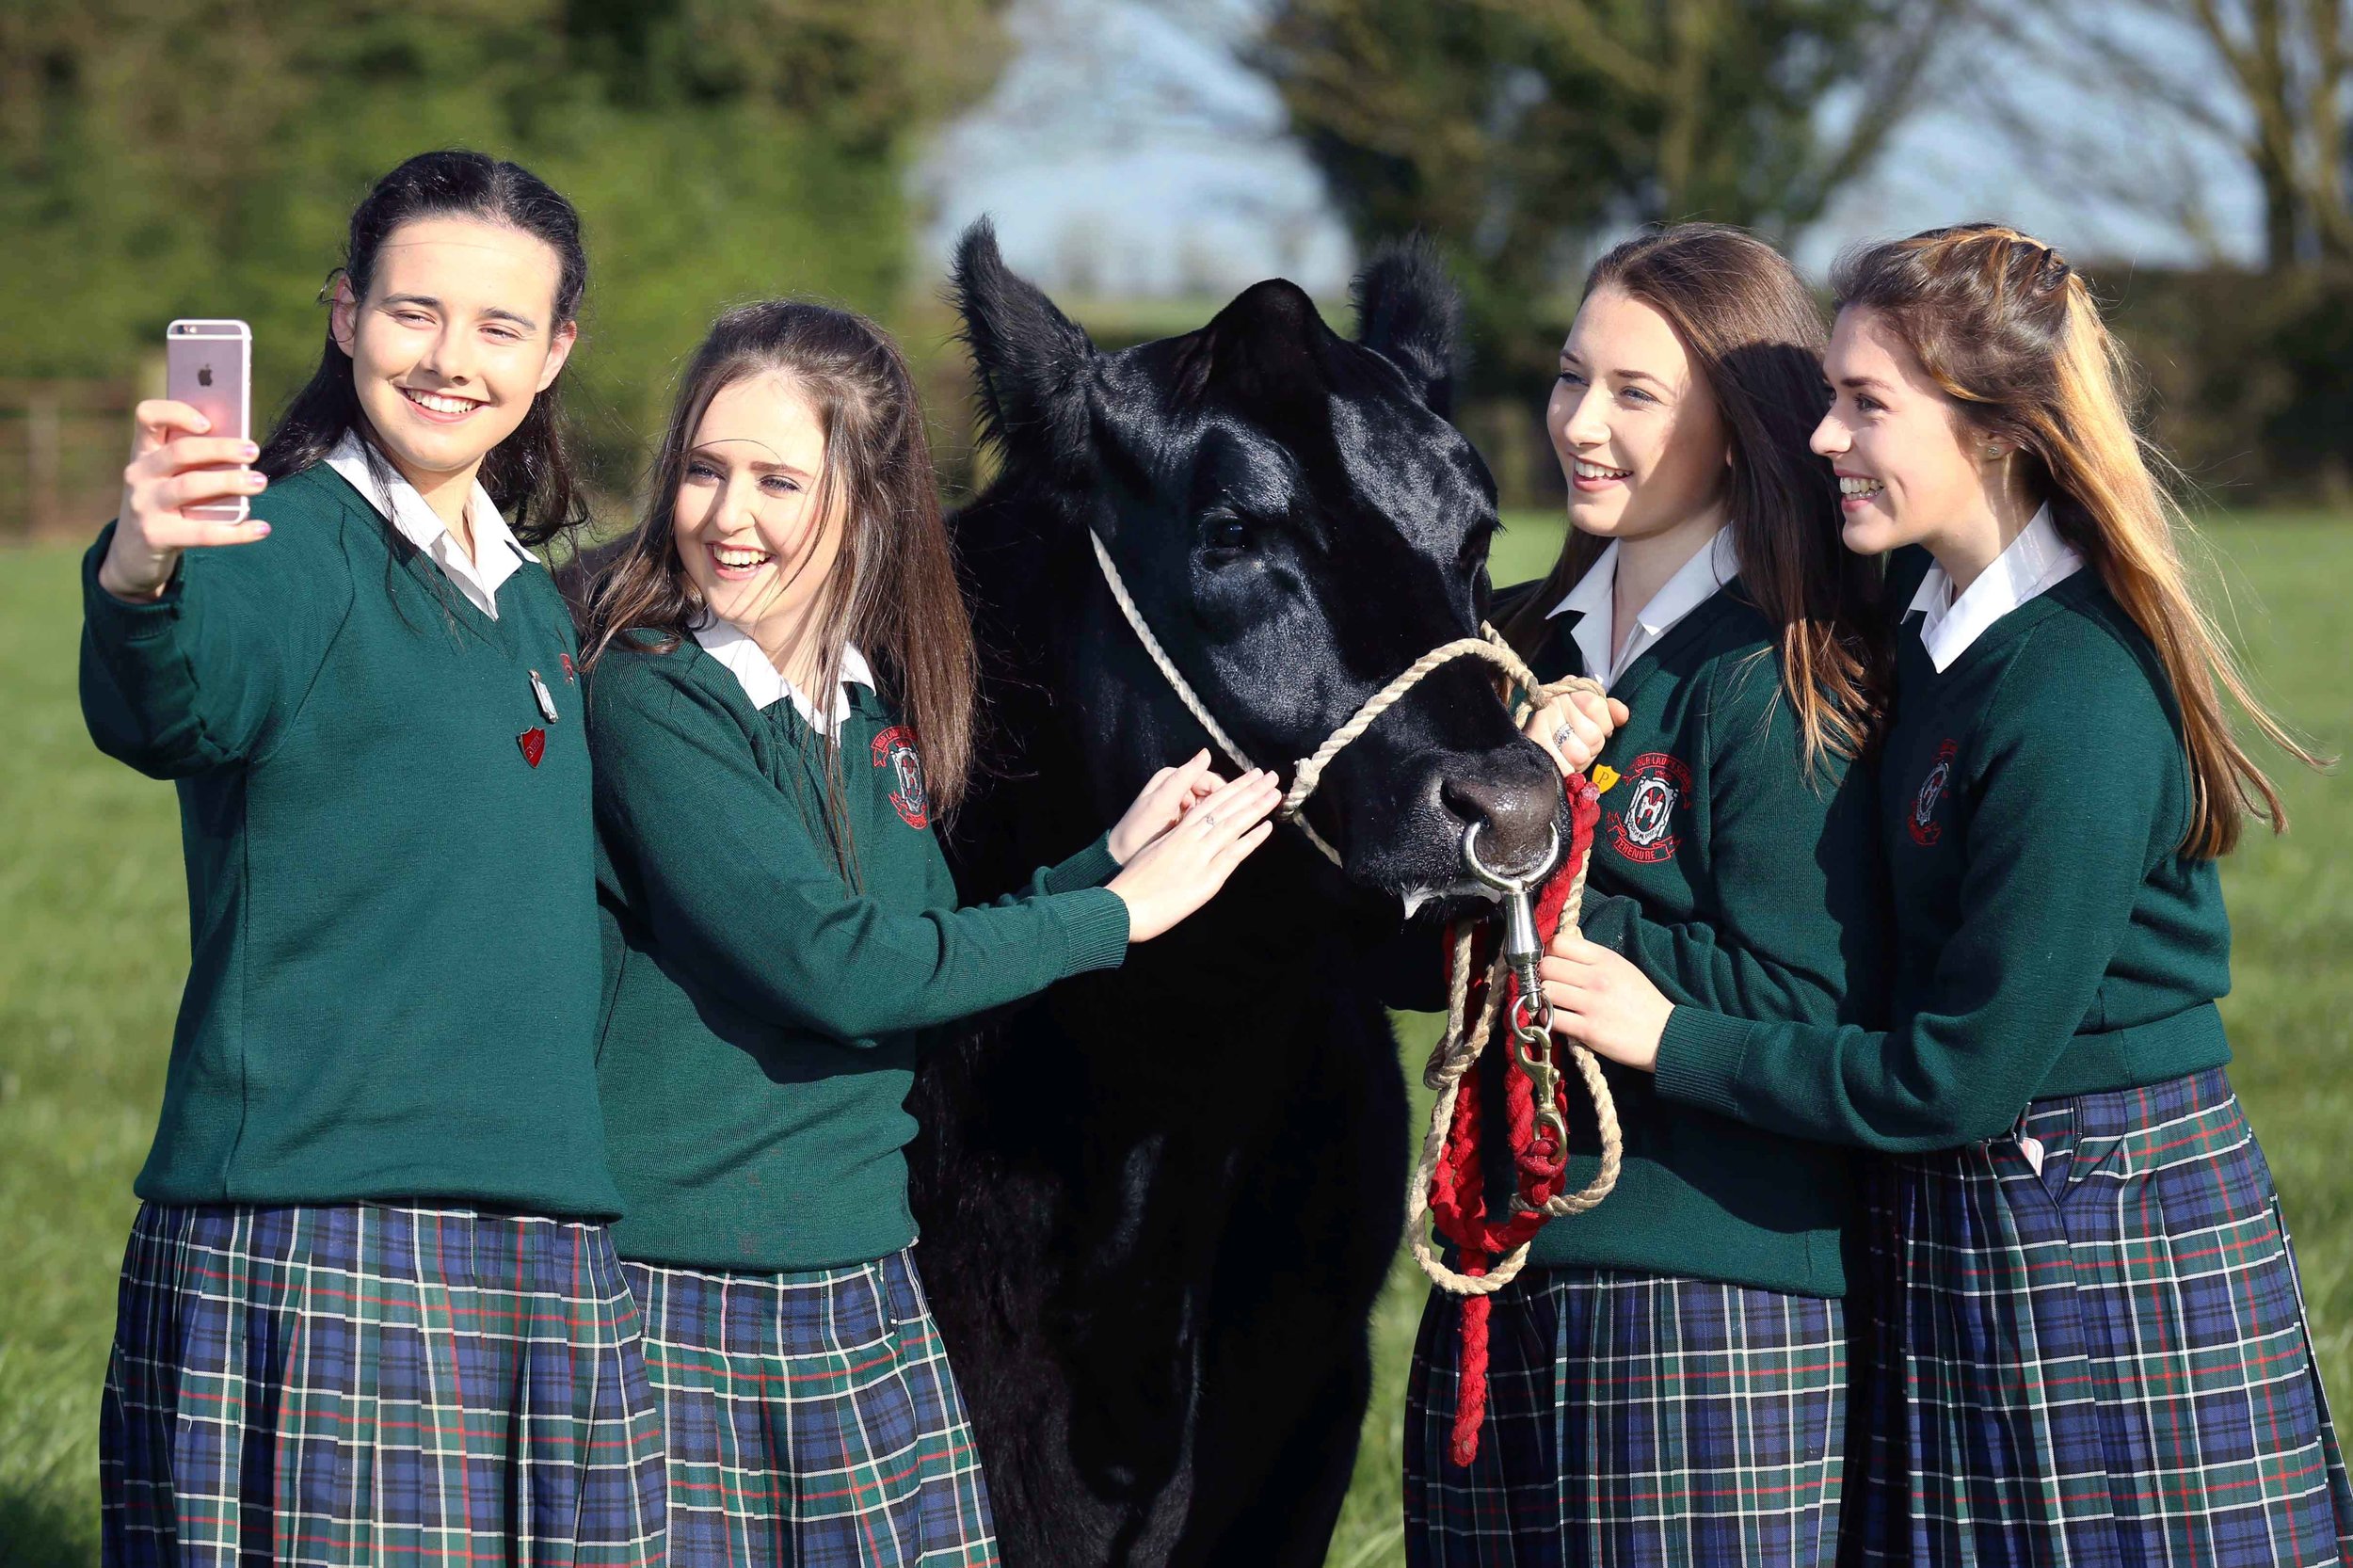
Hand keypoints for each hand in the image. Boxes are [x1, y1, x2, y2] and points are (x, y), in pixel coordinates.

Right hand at [98, 400, 272, 601]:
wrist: (133, 551)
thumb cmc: (166, 503)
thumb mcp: (170, 477)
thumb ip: (196, 461)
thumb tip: (242, 451)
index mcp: (143, 451)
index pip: (147, 416)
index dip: (176, 413)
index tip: (208, 422)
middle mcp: (139, 474)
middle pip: (180, 452)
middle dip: (220, 449)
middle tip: (253, 451)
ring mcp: (144, 505)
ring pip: (190, 487)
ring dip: (229, 482)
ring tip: (259, 482)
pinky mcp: (156, 535)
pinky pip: (201, 532)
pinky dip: (236, 532)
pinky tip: (262, 528)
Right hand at [1107, 768, 1282, 940]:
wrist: (1123, 906)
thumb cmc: (1133, 885)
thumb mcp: (1154, 854)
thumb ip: (1175, 844)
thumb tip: (1189, 842)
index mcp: (1178, 832)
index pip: (1210, 804)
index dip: (1233, 789)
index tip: (1251, 777)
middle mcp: (1190, 839)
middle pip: (1224, 808)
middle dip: (1249, 791)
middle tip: (1271, 775)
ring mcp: (1199, 856)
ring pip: (1232, 824)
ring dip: (1256, 808)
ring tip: (1275, 793)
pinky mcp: (1206, 878)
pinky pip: (1232, 854)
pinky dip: (1251, 839)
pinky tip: (1267, 827)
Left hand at [1108, 748, 1224, 862]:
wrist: (1122, 857)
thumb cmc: (1139, 830)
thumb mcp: (1161, 802)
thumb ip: (1183, 777)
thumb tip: (1206, 752)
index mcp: (1173, 777)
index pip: (1210, 779)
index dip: (1221, 794)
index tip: (1224, 813)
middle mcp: (1178, 787)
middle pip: (1212, 794)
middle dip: (1214, 809)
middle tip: (1208, 827)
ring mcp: (1181, 804)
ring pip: (1210, 808)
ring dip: (1209, 819)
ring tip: (1200, 833)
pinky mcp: (1181, 819)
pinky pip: (1202, 819)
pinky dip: (1203, 826)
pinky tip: (1198, 836)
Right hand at [1524, 688, 1628, 776]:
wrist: (1526, 743)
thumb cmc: (1566, 728)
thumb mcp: (1589, 714)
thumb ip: (1609, 711)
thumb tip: (1623, 715)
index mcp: (1570, 691)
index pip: (1597, 706)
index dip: (1604, 724)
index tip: (1597, 727)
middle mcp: (1553, 703)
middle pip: (1593, 735)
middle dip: (1592, 746)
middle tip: (1579, 744)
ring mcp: (1540, 723)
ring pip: (1580, 754)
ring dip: (1578, 761)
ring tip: (1568, 755)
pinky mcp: (1534, 746)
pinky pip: (1565, 768)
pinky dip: (1567, 771)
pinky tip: (1561, 764)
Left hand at [1539, 932, 1670, 1071]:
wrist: (1665, 1035)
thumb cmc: (1643, 1002)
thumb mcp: (1622, 968)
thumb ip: (1592, 959)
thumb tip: (1559, 953)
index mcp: (1605, 958)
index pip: (1559, 942)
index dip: (1549, 952)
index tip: (1552, 963)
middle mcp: (1597, 977)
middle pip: (1546, 966)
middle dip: (1542, 976)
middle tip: (1550, 985)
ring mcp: (1592, 1003)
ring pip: (1545, 991)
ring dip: (1543, 999)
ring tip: (1552, 1004)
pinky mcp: (1589, 1029)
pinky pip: (1551, 1018)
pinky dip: (1547, 1019)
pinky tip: (1556, 1019)